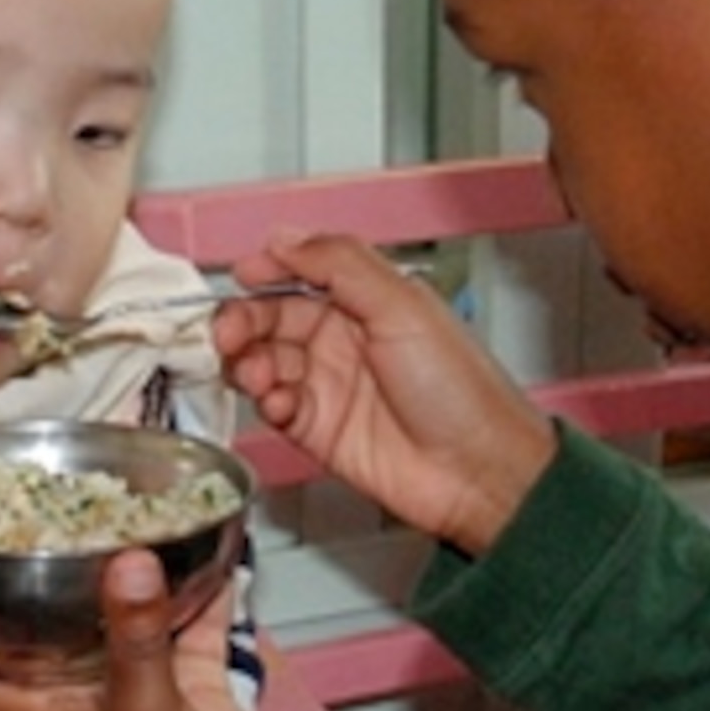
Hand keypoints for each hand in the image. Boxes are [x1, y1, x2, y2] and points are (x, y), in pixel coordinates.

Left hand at [0, 548, 290, 710]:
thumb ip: (136, 637)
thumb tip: (129, 562)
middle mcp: (83, 695)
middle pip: (38, 634)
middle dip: (22, 586)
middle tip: (8, 522)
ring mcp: (139, 687)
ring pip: (118, 619)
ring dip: (116, 577)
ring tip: (108, 514)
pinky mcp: (189, 685)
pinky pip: (188, 625)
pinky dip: (198, 591)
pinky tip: (206, 549)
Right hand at [211, 232, 555, 555]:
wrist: (478, 473)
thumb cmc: (463, 392)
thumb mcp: (403, 306)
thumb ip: (340, 264)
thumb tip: (287, 237)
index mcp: (368, 301)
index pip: (303, 271)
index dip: (268, 270)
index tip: (242, 274)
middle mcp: (345, 340)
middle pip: (272, 316)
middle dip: (244, 320)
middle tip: (230, 332)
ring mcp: (330, 385)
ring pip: (264, 360)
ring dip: (248, 362)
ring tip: (257, 373)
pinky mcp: (318, 430)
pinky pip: (273, 405)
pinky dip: (265, 401)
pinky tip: (280, 403)